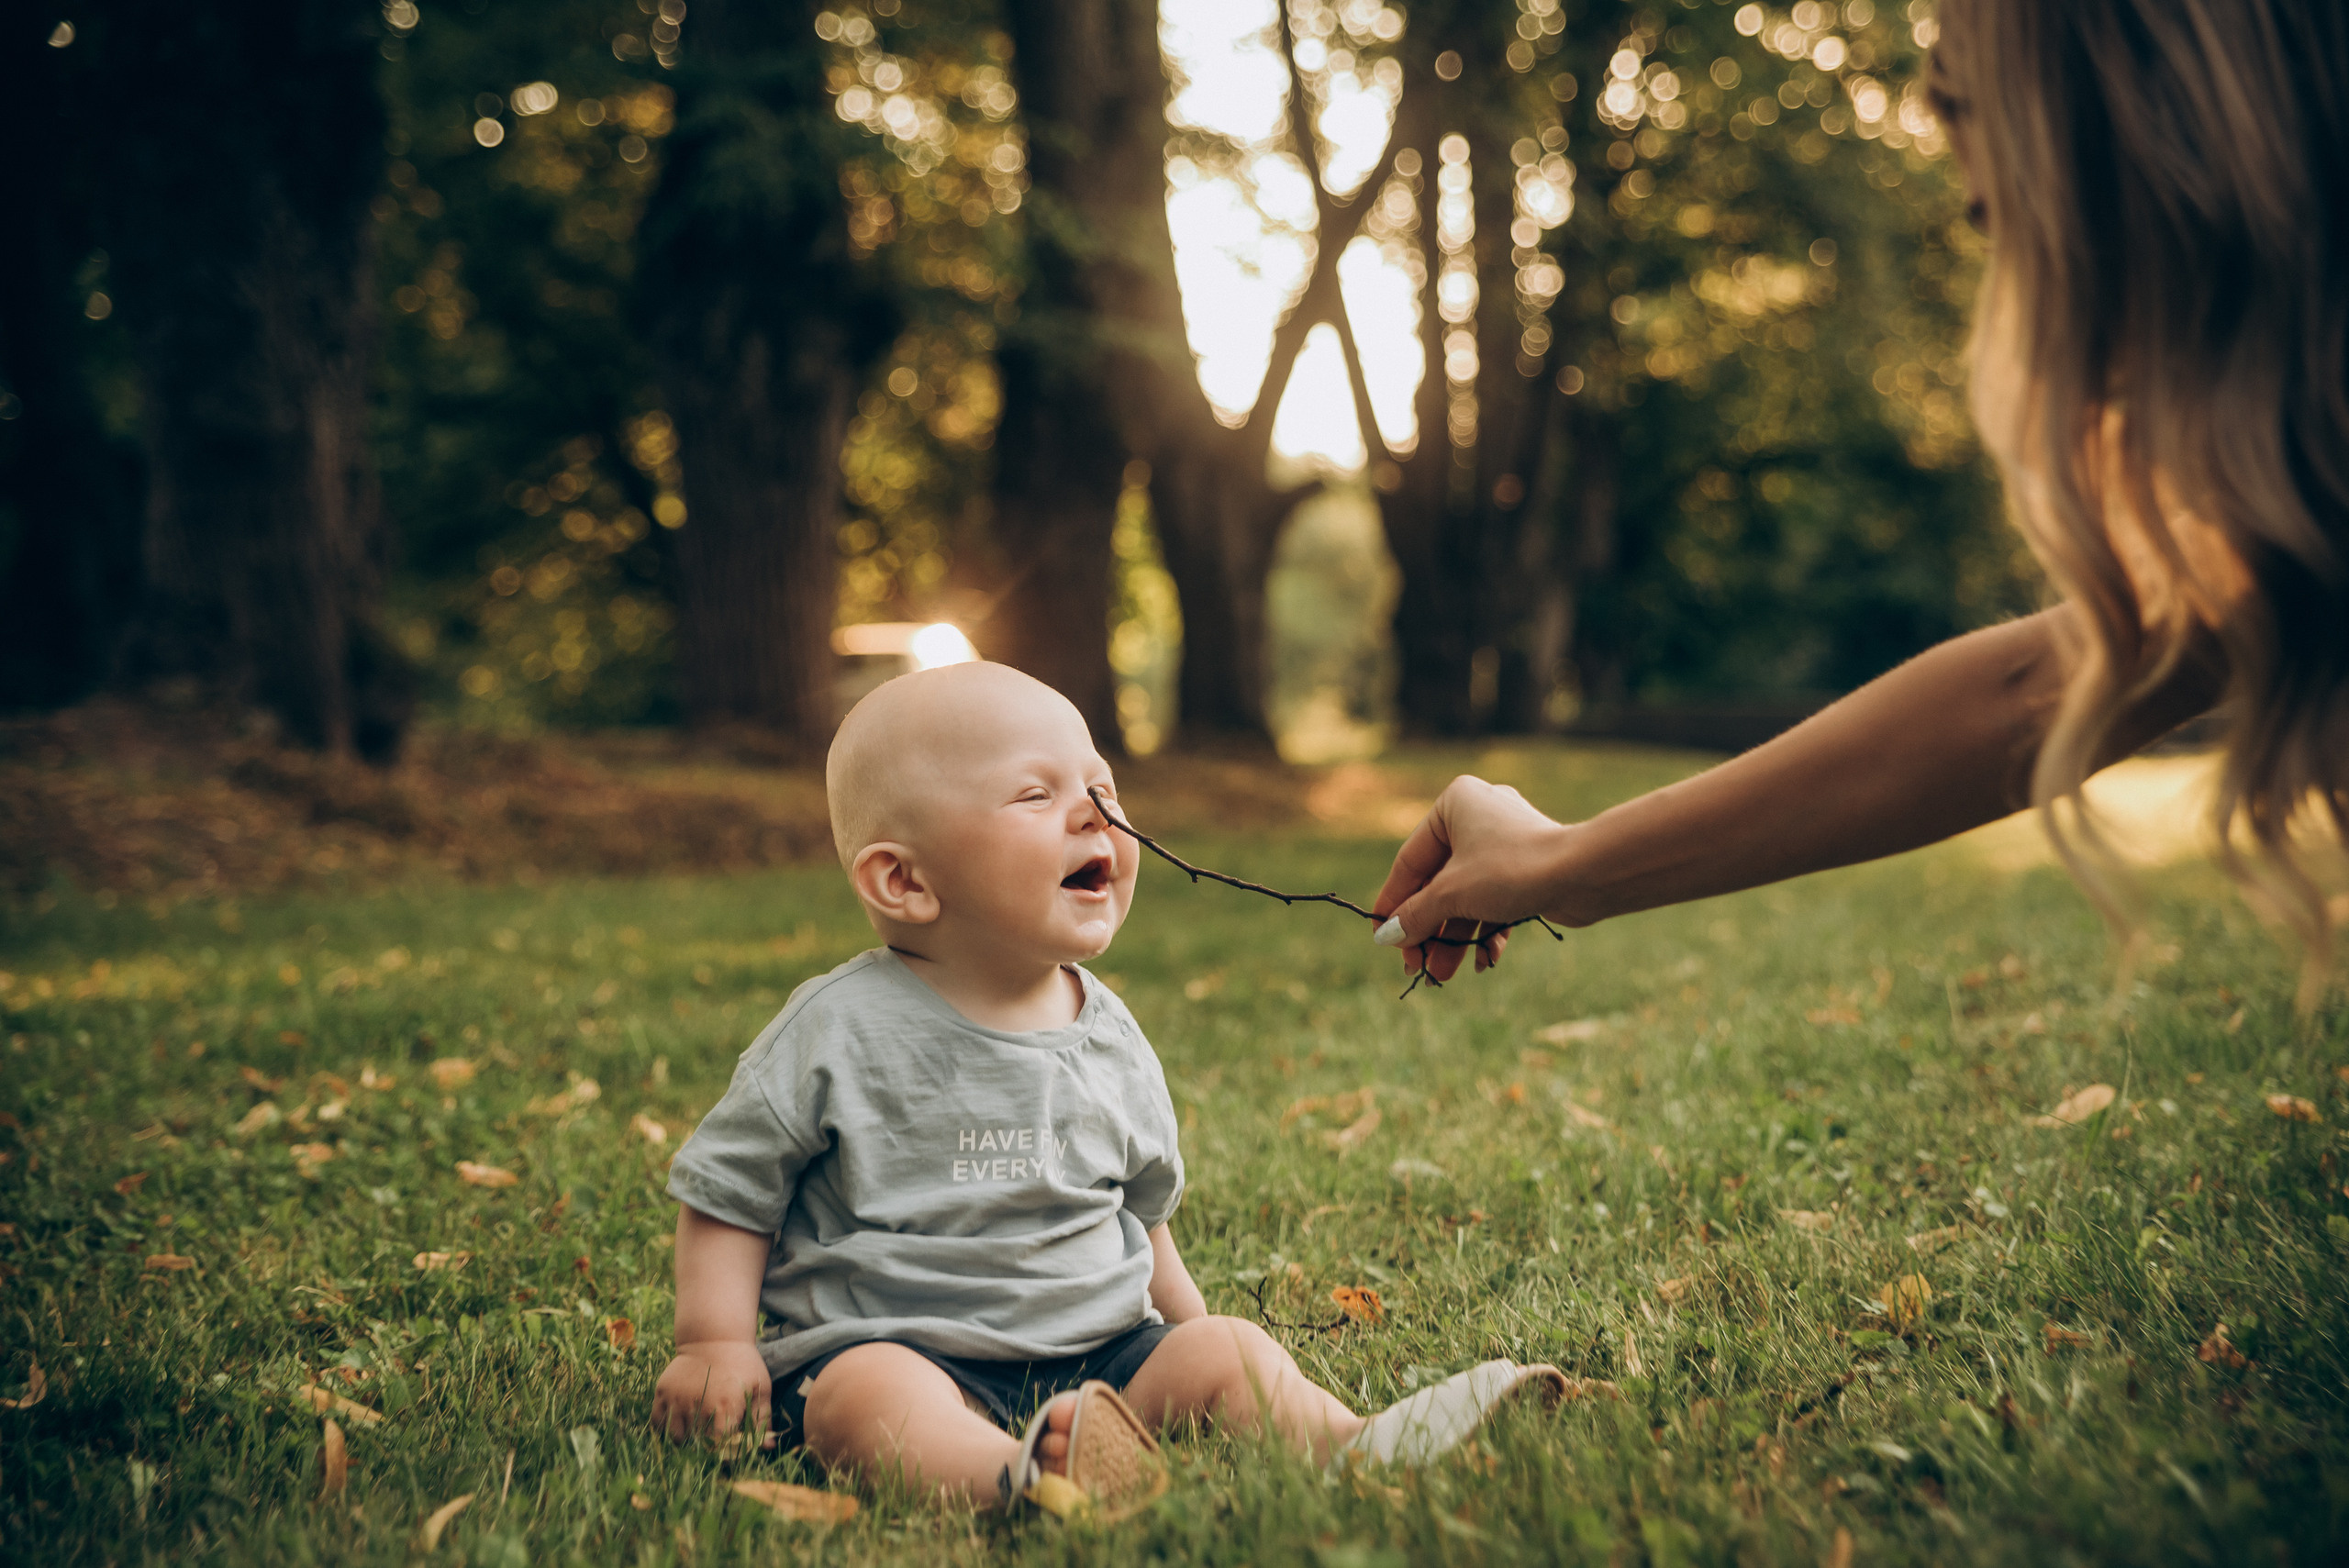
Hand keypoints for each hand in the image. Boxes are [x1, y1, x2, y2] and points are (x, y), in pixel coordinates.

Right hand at [651, 1339, 773, 1445]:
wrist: (715, 1336)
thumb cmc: (743, 1364)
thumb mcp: (760, 1388)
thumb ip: (762, 1420)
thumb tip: (768, 1447)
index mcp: (725, 1407)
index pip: (719, 1447)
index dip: (723, 1453)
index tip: (727, 1449)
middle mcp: (698, 1405)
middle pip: (696, 1445)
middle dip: (705, 1448)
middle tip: (711, 1441)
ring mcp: (677, 1399)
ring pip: (675, 1437)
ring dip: (685, 1440)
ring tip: (696, 1432)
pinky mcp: (663, 1391)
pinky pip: (657, 1422)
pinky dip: (665, 1428)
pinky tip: (679, 1423)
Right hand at [1370, 775, 1576, 983]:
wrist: (1586, 875)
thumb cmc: (1511, 870)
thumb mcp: (1451, 894)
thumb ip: (1414, 915)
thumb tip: (1386, 936)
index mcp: (1454, 804)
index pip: (1410, 861)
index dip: (1393, 903)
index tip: (1381, 938)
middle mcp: (1479, 818)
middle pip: (1439, 883)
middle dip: (1428, 930)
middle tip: (1415, 966)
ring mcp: (1506, 845)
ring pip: (1468, 897)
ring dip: (1454, 938)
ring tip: (1442, 976)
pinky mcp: (1529, 870)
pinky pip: (1496, 901)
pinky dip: (1487, 930)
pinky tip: (1483, 963)